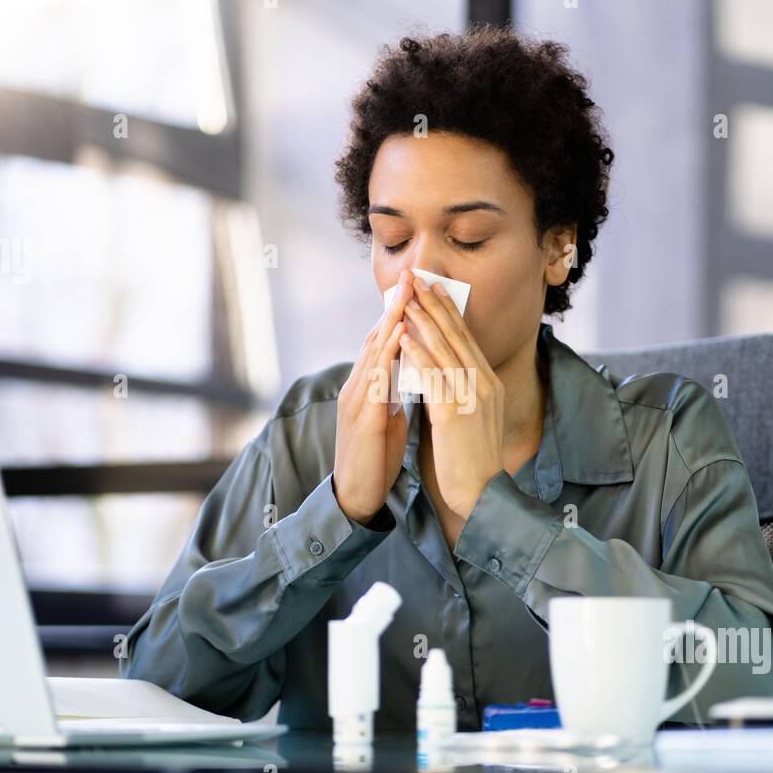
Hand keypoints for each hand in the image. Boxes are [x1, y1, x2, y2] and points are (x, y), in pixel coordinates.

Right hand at [332, 269, 412, 523]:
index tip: (416, 289)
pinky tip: (400, 337)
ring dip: (391, 321)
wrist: (356, 496)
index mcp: (365, 387)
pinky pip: (376, 379)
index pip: (382, 342)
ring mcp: (357, 401)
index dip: (397, 314)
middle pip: (376, 338)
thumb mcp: (386, 419)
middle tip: (412, 275)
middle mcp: (357, 387)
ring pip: (374, 352)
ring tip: (407, 294)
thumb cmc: (374, 458)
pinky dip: (388, 354)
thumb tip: (407, 372)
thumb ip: (391, 393)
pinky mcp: (363, 418)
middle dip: (394, 306)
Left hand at [401, 278, 503, 518]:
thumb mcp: (476, 417)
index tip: (436, 289)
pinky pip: (432, 376)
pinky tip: (402, 339)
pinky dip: (416, 354)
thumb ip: (465, 391)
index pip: (467, 339)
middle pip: (457, 336)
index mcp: (489, 384)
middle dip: (436, 306)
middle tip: (419, 281)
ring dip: (422, 322)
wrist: (484, 493)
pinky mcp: (454, 414)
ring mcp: (470, 397)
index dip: (450, 312)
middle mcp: (484, 384)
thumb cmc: (474, 460)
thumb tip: (448, 371)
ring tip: (406, 300)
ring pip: (444, 350)